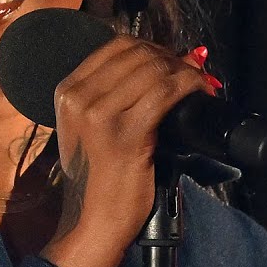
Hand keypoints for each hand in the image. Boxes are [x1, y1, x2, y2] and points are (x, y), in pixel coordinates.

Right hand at [39, 36, 213, 266]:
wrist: (91, 221)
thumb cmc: (97, 178)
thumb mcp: (90, 128)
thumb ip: (115, 95)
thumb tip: (168, 62)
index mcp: (67, 91)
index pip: (115, 46)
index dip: (151, 47)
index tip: (169, 62)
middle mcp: (78, 98)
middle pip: (137, 54)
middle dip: (171, 58)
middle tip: (190, 75)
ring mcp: (99, 115)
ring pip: (154, 70)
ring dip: (184, 72)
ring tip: (198, 85)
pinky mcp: (126, 134)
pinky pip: (166, 93)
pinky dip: (189, 86)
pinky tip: (199, 93)